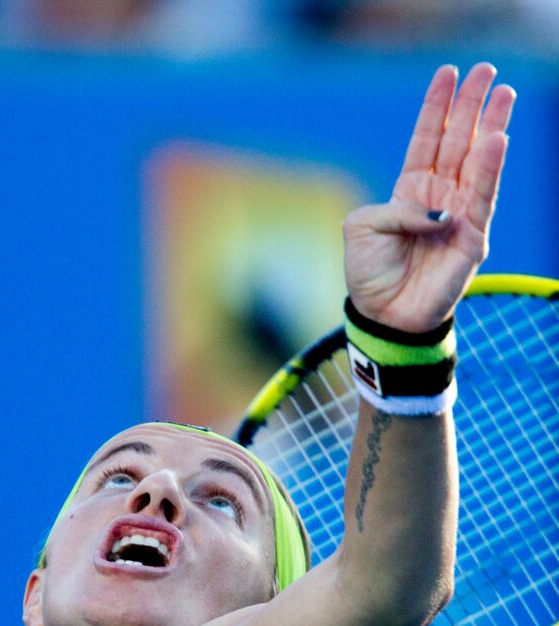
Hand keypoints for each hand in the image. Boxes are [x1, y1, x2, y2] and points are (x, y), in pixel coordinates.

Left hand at [344, 63, 515, 331]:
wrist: (382, 315)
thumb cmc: (369, 273)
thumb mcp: (361, 229)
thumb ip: (390, 208)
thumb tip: (431, 209)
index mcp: (409, 191)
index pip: (426, 140)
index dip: (436, 108)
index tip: (447, 74)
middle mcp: (438, 198)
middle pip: (457, 142)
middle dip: (471, 106)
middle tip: (486, 71)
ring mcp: (458, 217)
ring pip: (477, 164)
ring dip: (490, 127)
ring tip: (503, 93)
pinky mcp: (471, 239)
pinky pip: (483, 199)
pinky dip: (490, 170)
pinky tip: (496, 140)